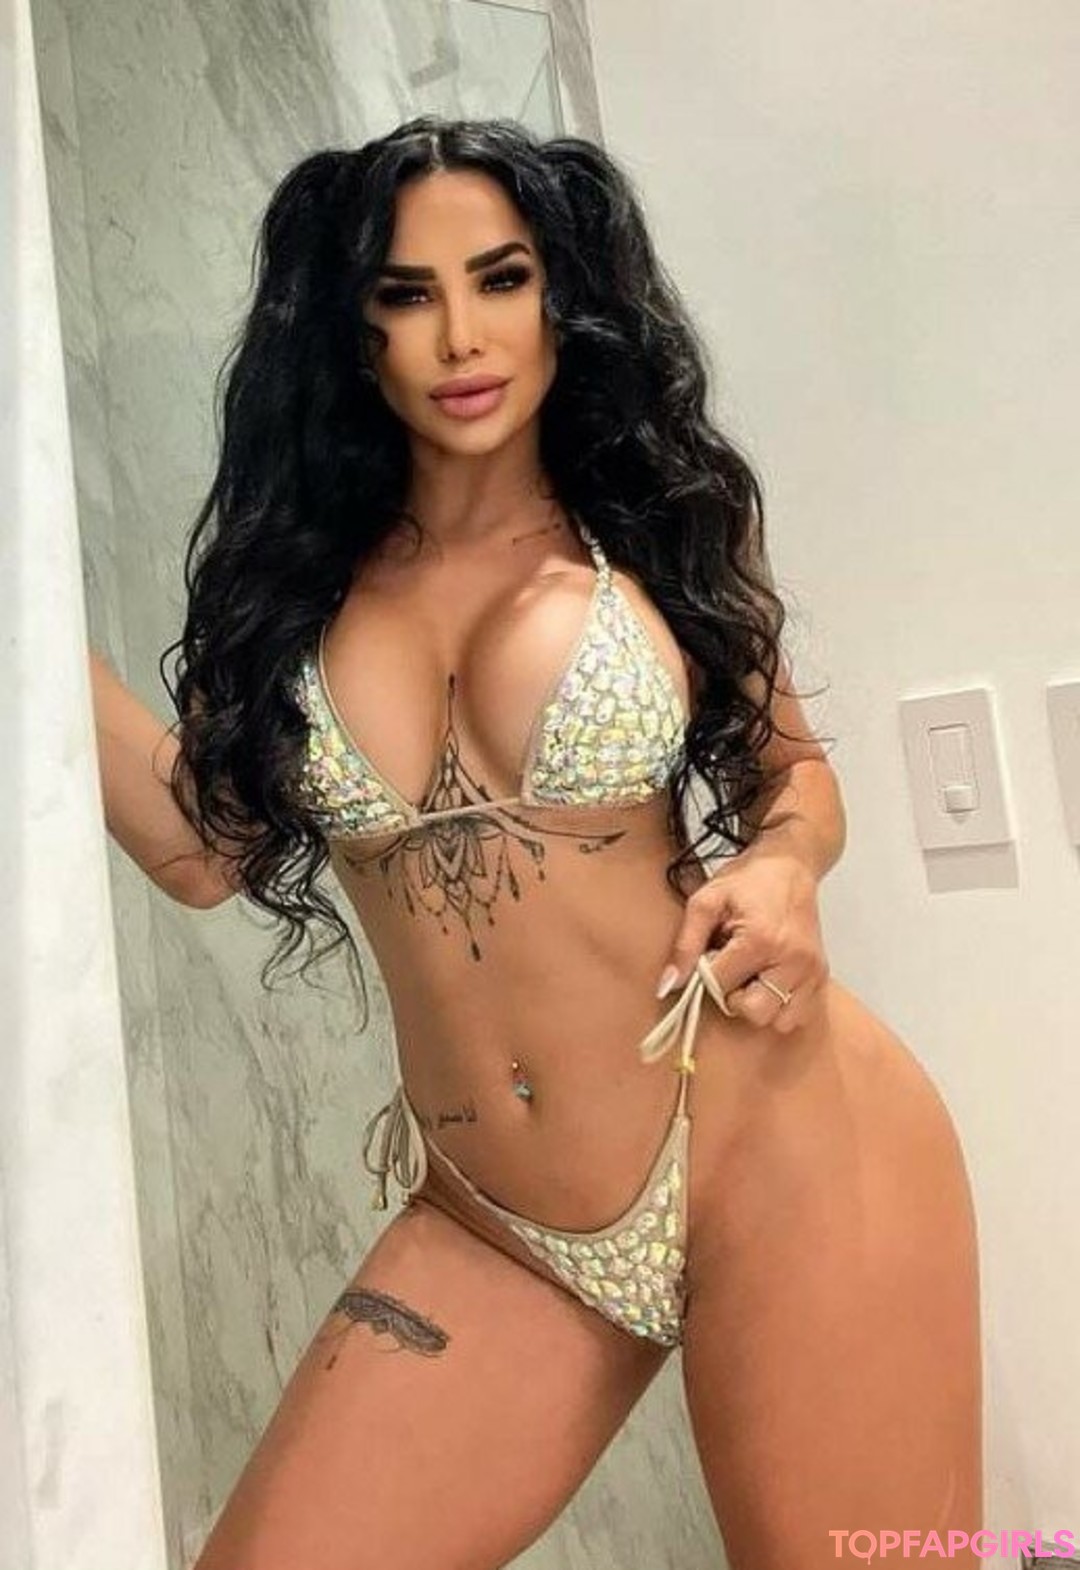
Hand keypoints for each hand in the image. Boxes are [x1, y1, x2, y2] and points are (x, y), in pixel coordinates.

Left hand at [655, 845, 829, 1033]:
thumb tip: (669, 985)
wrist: (790, 865)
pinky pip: (799, 1015)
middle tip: (733, 970)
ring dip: (760, 1004)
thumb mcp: (706, 902)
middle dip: (735, 997)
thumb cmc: (747, 881)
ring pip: (779, 1021)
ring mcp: (812, 971)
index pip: (721, 986)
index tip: (712, 955)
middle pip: (754, 1012)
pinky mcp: (822, 976)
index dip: (707, 975)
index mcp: (761, 940)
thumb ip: (685, 945)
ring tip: (753, 974)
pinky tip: (770, 980)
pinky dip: (782, 1006)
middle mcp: (792, 960)